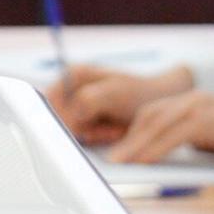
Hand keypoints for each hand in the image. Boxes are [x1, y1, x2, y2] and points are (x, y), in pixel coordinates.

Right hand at [45, 64, 193, 144]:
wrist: (163, 103)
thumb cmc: (140, 94)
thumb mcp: (114, 94)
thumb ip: (87, 101)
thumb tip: (67, 116)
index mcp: (73, 75)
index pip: (49, 102)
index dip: (61, 118)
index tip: (81, 128)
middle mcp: (72, 89)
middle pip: (61, 118)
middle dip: (83, 127)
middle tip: (107, 125)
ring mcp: (81, 106)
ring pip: (74, 130)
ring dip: (95, 134)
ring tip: (115, 127)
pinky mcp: (91, 120)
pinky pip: (86, 137)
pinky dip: (101, 138)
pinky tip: (116, 131)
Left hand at [108, 90, 213, 164]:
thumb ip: (194, 138)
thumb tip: (174, 153)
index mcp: (190, 101)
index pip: (152, 113)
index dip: (134, 131)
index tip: (120, 148)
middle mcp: (189, 100)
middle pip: (148, 116)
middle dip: (128, 138)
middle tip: (113, 158)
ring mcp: (197, 107)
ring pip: (156, 124)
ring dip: (135, 145)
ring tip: (121, 162)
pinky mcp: (206, 120)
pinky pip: (173, 135)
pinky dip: (155, 148)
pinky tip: (145, 160)